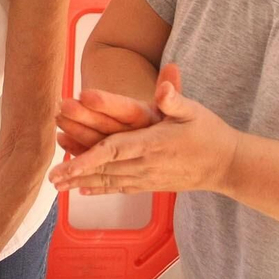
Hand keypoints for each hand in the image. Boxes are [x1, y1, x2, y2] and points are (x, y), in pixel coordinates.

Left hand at [49, 64, 240, 196]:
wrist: (228, 166)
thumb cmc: (210, 133)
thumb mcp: (194, 110)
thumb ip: (175, 98)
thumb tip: (164, 86)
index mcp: (152, 143)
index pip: (114, 150)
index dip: (88, 157)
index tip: (66, 163)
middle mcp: (146, 164)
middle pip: (104, 169)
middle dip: (76, 173)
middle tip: (50, 178)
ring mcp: (147, 178)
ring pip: (108, 181)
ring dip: (81, 183)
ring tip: (57, 186)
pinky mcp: (151, 184)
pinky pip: (120, 188)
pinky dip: (100, 189)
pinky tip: (82, 191)